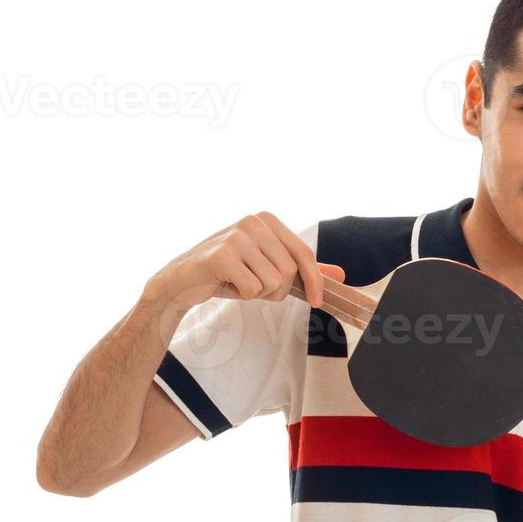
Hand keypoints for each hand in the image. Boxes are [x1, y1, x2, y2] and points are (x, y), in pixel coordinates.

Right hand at [144, 211, 344, 312]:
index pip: (304, 254)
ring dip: (257, 293)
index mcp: (267, 220)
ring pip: (273, 282)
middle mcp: (253, 222)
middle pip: (289, 272)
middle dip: (275, 290)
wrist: (182, 281)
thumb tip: (341, 275)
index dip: (315, 281)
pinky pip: (253, 289)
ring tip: (238, 283)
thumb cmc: (227, 273)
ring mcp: (237, 236)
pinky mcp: (222, 255)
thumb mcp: (268, 267)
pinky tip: (226, 284)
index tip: (318, 301)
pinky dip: (242, 295)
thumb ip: (303, 268)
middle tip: (252, 286)